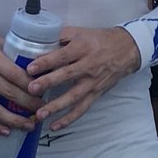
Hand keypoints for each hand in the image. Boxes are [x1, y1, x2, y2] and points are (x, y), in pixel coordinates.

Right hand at [0, 25, 37, 135]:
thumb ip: (14, 52)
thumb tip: (38, 64)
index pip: (15, 74)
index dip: (31, 86)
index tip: (43, 92)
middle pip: (8, 93)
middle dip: (28, 104)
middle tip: (42, 110)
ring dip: (14, 120)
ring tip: (29, 125)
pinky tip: (6, 130)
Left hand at [25, 27, 140, 131]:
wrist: (127, 50)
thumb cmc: (100, 40)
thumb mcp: (80, 32)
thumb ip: (60, 36)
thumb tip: (38, 41)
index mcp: (82, 48)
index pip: (62, 56)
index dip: (46, 62)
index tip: (31, 68)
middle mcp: (88, 65)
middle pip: (67, 75)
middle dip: (48, 83)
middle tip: (31, 89)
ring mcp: (92, 82)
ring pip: (73, 96)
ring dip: (56, 106)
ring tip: (40, 114)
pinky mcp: (96, 94)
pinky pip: (81, 109)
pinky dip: (69, 119)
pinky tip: (54, 125)